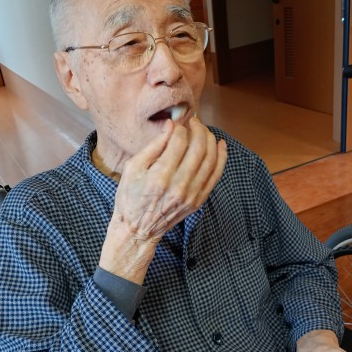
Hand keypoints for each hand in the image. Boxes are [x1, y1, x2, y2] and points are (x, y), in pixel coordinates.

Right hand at [99, 117, 226, 283]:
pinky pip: (215, 175)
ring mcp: (191, 195)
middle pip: (198, 148)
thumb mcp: (133, 168)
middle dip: (198, 129)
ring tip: (203, 130)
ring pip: (210, 159)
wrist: (138, 230)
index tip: (177, 124)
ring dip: (210, 139)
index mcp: (159, 177)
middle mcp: (178, 186)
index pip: (179, 142)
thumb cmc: (130, 197)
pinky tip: (220, 145)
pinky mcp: (198, 200)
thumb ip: (153, 146)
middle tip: (194, 122)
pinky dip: (221, 157)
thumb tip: (171, 126)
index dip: (180, 128)